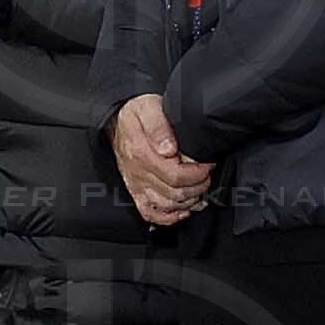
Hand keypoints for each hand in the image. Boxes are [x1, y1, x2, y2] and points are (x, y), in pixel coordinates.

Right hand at [109, 90, 215, 225]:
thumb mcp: (148, 108)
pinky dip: (169, 217)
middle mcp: (139, 172)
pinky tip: (183, 210)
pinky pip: (151, 213)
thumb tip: (169, 148)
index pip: (175, 175)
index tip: (207, 165)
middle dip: (198, 186)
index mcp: (142, 153)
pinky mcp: (136, 192)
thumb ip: (158, 126)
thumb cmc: (136, 114)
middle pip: (175, 192)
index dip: (197, 174)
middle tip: (207, 175)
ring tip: (200, 189)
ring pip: (167, 205)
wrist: (117, 120)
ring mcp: (137, 184)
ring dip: (188, 201)